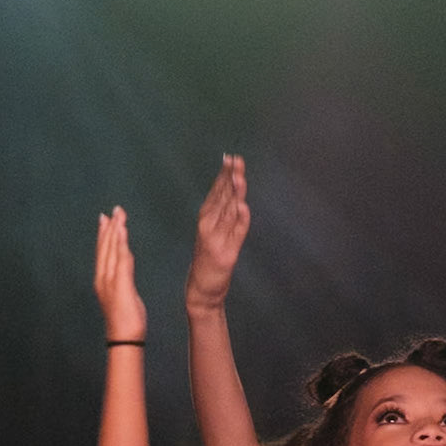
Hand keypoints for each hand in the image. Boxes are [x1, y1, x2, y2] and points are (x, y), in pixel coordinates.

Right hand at [94, 206, 146, 341]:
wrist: (123, 338)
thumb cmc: (125, 322)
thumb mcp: (124, 298)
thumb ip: (123, 284)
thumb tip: (125, 278)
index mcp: (103, 280)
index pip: (103, 253)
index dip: (105, 235)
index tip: (107, 220)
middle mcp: (103, 278)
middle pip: (106, 247)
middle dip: (110, 227)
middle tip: (115, 210)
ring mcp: (110, 280)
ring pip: (112, 249)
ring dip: (116, 230)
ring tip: (119, 214)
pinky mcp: (120, 283)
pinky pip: (121, 257)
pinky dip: (121, 242)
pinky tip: (122, 230)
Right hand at [187, 155, 249, 311]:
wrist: (202, 288)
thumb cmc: (209, 259)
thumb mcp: (215, 232)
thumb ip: (225, 213)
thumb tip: (236, 192)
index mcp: (205, 217)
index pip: (217, 191)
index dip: (224, 174)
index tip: (232, 157)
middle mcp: (209, 225)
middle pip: (222, 197)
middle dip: (230, 178)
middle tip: (237, 161)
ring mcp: (216, 239)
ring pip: (228, 212)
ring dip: (234, 194)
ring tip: (239, 176)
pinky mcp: (225, 254)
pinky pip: (235, 234)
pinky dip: (239, 220)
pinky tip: (242, 206)